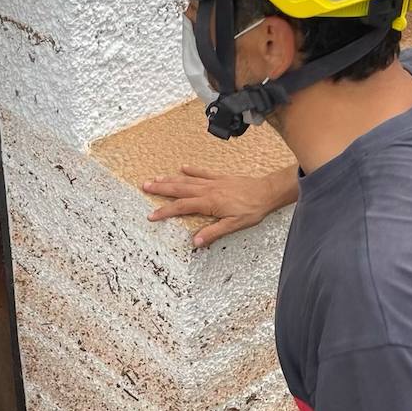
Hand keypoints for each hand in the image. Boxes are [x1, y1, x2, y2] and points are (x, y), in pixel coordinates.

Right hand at [142, 166, 283, 247]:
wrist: (266, 192)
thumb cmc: (252, 210)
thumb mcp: (233, 226)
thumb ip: (213, 232)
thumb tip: (195, 242)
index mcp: (209, 203)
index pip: (181, 207)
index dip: (165, 211)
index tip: (152, 215)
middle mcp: (208, 190)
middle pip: (179, 189)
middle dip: (161, 189)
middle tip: (145, 186)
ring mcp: (213, 182)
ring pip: (187, 180)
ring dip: (171, 179)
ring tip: (156, 178)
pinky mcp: (221, 178)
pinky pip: (203, 172)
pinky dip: (192, 170)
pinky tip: (183, 168)